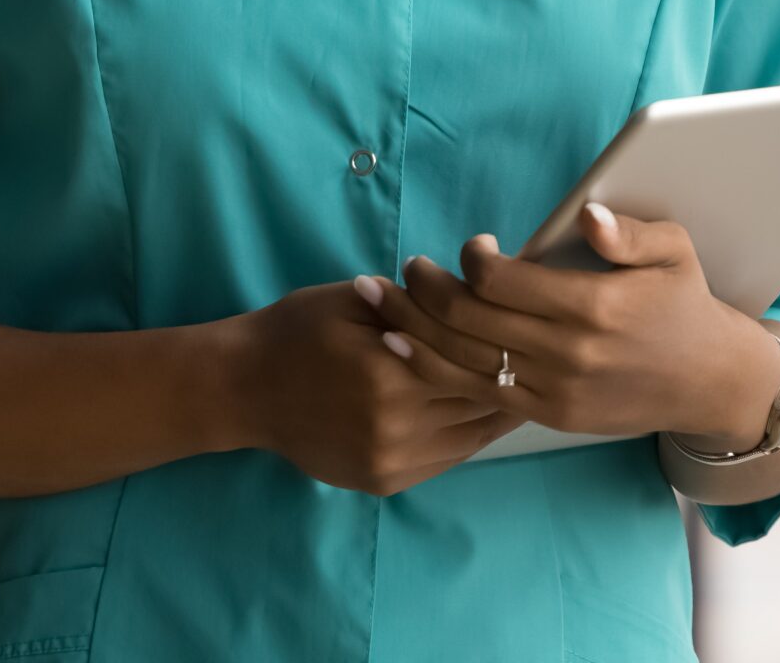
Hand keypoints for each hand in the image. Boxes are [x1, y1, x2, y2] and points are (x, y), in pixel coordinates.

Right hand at [218, 280, 525, 497]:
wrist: (244, 387)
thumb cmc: (296, 330)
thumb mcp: (350, 298)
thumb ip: (412, 304)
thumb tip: (471, 298)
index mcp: (389, 371)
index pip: (472, 361)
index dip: (504, 347)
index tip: (526, 330)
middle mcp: (397, 425)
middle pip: (477, 402)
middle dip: (507, 379)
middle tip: (535, 360)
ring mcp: (392, 460)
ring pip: (470, 437)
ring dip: (495, 412)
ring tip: (518, 387)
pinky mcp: (385, 482)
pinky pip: (446, 459)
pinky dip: (467, 436)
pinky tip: (475, 414)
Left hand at [365, 204, 779, 450]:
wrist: (710, 383)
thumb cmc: (684, 305)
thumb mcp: (674, 252)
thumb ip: (629, 232)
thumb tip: (587, 218)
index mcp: (594, 306)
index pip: (505, 281)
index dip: (475, 259)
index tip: (474, 246)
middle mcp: (569, 352)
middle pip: (471, 320)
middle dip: (424, 290)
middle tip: (405, 267)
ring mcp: (556, 389)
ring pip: (463, 359)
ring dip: (411, 327)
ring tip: (376, 299)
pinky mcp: (549, 414)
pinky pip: (478, 392)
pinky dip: (432, 368)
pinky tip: (400, 345)